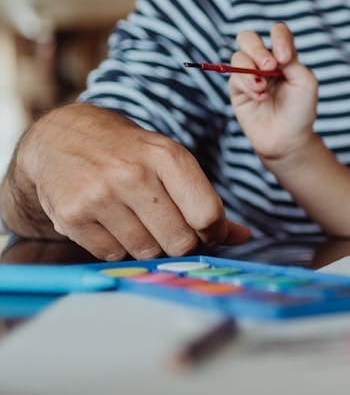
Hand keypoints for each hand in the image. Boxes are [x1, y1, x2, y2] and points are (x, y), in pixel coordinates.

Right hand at [1, 103, 250, 260]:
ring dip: (149, 246)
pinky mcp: (72, 216)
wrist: (62, 138)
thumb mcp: (171, 163)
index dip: (215, 233)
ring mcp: (100, 196)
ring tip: (139, 222)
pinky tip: (112, 224)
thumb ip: (206, 201)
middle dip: (182, 244)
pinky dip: (119, 248)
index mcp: (167, 156)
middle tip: (172, 231)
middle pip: (180, 241)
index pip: (207, 214)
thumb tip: (243, 237)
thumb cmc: (129, 154)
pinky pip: (113, 255)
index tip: (209, 232)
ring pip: (147, 252)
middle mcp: (133, 174)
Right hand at [229, 22, 319, 159]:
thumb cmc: (300, 109)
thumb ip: (290, 61)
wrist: (288, 138)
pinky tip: (260, 97)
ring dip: (251, 69)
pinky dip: (247, 84)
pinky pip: (234, 77)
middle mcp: (264, 61)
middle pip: (248, 37)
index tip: (286, 58)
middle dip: (257, 48)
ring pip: (238, 55)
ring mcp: (248, 74)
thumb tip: (272, 51)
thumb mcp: (305, 81)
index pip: (277, 32)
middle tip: (269, 66)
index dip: (279, 38)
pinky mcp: (237, 89)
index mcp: (284, 55)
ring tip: (263, 87)